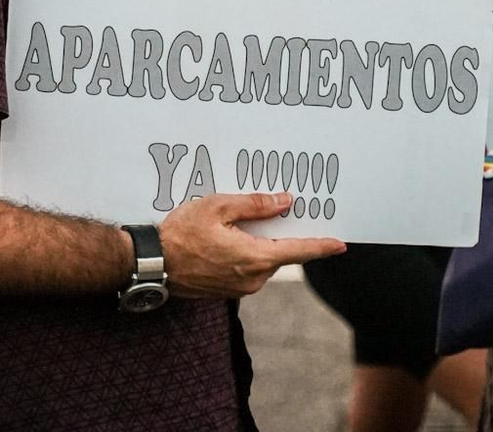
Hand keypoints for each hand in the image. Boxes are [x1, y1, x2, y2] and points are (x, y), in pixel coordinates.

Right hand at [158, 192, 343, 298]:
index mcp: (255, 258)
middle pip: (279, 253)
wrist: (152, 264)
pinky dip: (246, 253)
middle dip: (281, 234)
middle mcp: (252, 278)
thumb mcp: (218, 208)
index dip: (322, 246)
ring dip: (259, 243)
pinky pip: (247, 268)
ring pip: (262, 260)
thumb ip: (254, 205)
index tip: (340, 244)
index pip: (299, 251)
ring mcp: (240, 287)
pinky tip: (230, 238)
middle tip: (279, 211)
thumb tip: (284, 202)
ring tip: (241, 222)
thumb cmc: (181, 235)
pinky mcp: (228, 290)